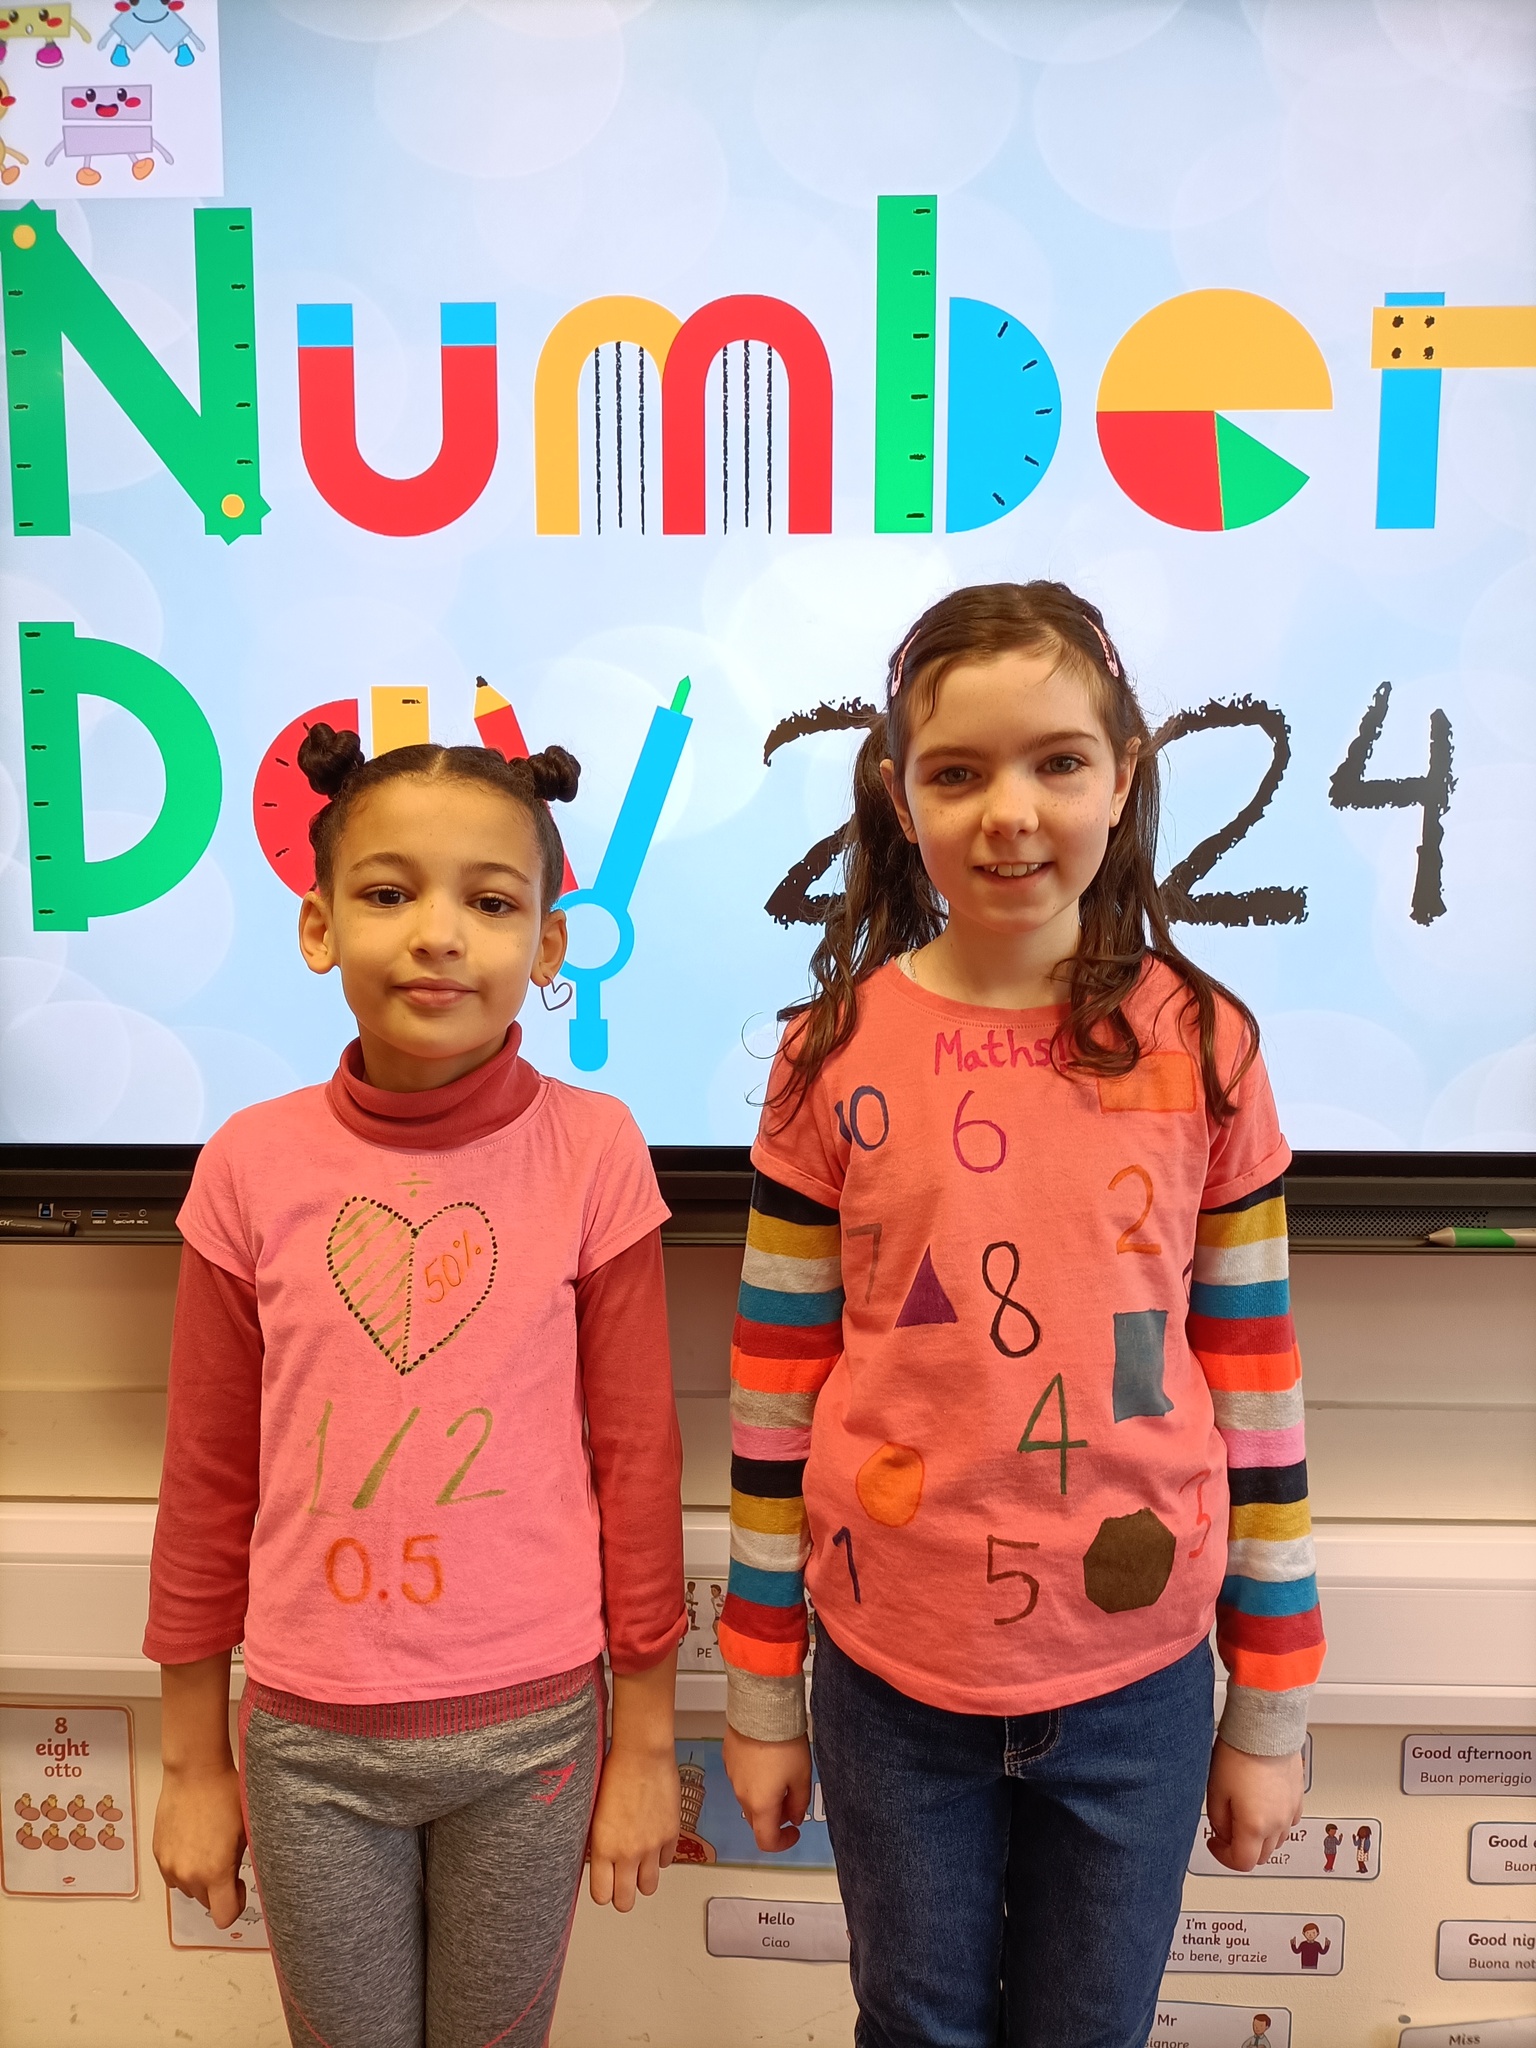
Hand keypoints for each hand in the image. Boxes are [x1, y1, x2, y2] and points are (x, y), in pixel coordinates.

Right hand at [153, 1763, 246, 1927]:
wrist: (194, 1771)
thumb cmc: (225, 1794)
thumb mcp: (246, 1831)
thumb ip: (242, 1864)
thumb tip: (240, 1883)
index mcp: (215, 1872)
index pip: (225, 1917)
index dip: (235, 1905)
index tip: (238, 1886)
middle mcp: (189, 1875)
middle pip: (207, 1903)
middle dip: (219, 1888)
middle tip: (227, 1859)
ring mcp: (170, 1866)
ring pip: (189, 1889)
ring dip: (200, 1878)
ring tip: (209, 1847)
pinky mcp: (158, 1854)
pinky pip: (173, 1874)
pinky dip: (184, 1866)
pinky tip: (194, 1842)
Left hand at [588, 1744, 678, 1910]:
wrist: (642, 1753)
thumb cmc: (615, 1772)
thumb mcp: (594, 1813)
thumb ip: (598, 1842)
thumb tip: (598, 1860)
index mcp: (603, 1848)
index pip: (601, 1895)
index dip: (602, 1892)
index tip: (603, 1885)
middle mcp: (628, 1853)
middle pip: (625, 1901)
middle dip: (622, 1896)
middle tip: (621, 1883)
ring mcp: (652, 1846)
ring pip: (649, 1887)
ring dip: (643, 1879)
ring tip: (638, 1864)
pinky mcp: (671, 1835)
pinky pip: (667, 1862)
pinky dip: (660, 1857)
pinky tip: (653, 1842)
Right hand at [723, 1726, 811, 1852]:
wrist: (762, 1710)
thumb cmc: (782, 1742)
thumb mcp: (802, 1777)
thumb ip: (799, 1803)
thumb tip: (795, 1816)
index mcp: (761, 1805)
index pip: (767, 1841)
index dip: (783, 1842)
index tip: (794, 1832)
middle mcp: (742, 1795)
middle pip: (758, 1819)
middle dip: (776, 1816)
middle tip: (792, 1799)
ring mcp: (732, 1777)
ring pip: (749, 1798)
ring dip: (764, 1796)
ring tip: (782, 1773)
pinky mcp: (728, 1759)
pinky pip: (741, 1778)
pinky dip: (754, 1778)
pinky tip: (767, 1759)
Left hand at [1203, 1737, 1303, 1871]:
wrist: (1265, 1726)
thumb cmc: (1239, 1752)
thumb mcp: (1216, 1789)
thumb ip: (1219, 1820)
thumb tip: (1224, 1832)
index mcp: (1255, 1826)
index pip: (1242, 1863)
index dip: (1223, 1857)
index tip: (1215, 1843)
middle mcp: (1277, 1823)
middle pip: (1261, 1856)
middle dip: (1241, 1848)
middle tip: (1225, 1831)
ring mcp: (1290, 1810)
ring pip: (1276, 1841)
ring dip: (1259, 1837)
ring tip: (1243, 1815)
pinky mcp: (1298, 1797)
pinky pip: (1287, 1821)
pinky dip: (1274, 1823)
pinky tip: (1261, 1806)